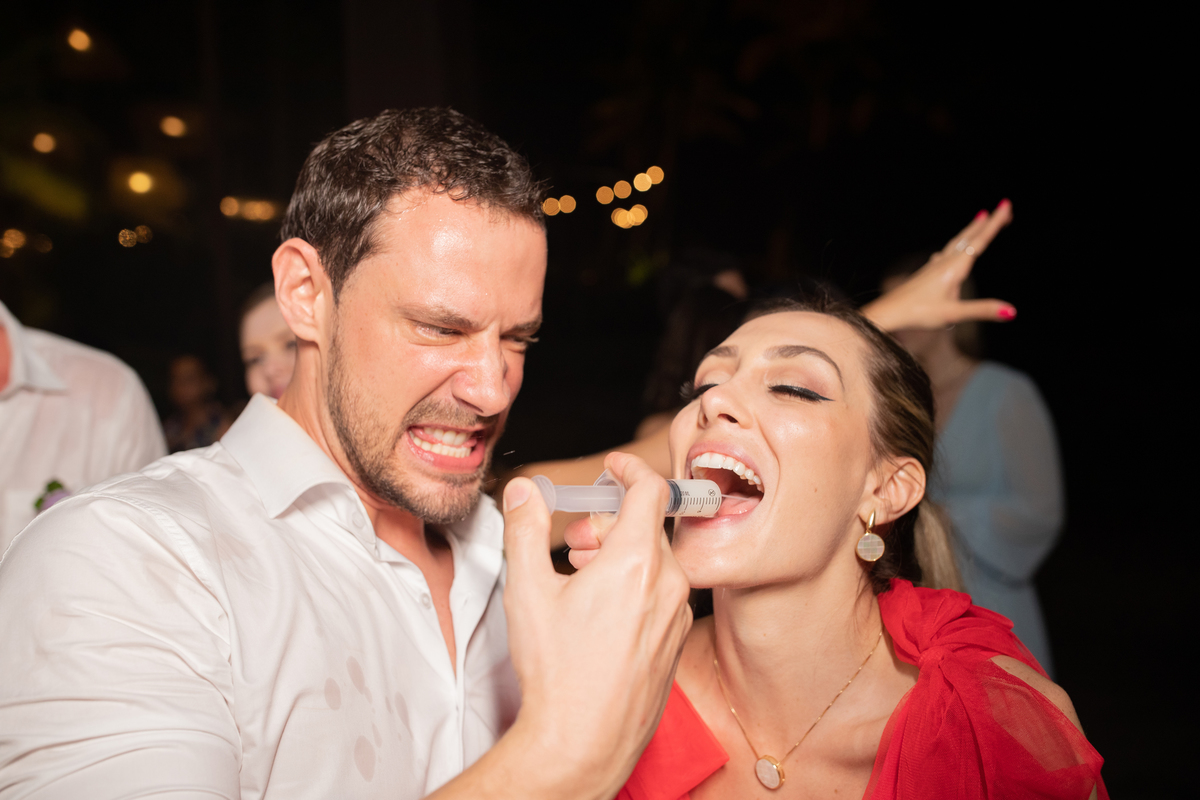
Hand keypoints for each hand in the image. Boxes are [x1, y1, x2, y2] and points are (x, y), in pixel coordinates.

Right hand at [499, 452, 691, 798]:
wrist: (583, 742)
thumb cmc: (558, 672)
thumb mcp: (528, 590)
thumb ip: (525, 528)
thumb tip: (525, 490)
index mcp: (636, 562)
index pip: (651, 489)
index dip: (630, 468)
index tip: (613, 467)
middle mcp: (668, 584)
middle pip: (648, 525)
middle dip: (609, 521)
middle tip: (574, 541)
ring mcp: (678, 615)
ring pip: (656, 560)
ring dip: (621, 553)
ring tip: (582, 577)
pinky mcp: (677, 641)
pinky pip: (663, 592)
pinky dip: (636, 584)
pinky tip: (603, 610)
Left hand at [863, 199, 1015, 331]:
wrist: (889, 312)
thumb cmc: (919, 313)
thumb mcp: (953, 314)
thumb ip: (982, 310)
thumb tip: (1012, 311)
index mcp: (954, 268)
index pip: (979, 241)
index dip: (995, 224)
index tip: (1005, 205)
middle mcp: (945, 262)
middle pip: (969, 237)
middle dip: (987, 223)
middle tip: (1002, 208)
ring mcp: (934, 266)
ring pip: (957, 243)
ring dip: (971, 231)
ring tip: (980, 219)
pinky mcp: (927, 273)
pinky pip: (946, 252)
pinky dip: (956, 245)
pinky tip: (949, 252)